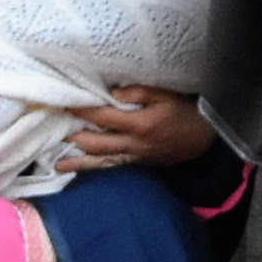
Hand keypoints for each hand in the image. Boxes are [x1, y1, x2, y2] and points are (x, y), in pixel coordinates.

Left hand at [62, 86, 214, 171]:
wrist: (207, 138)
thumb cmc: (186, 111)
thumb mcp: (167, 94)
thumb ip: (140, 91)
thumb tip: (114, 93)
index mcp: (140, 124)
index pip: (104, 116)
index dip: (83, 110)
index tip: (65, 103)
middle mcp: (134, 144)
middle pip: (97, 143)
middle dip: (75, 137)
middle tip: (54, 131)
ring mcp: (136, 157)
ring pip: (102, 162)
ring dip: (80, 163)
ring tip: (58, 164)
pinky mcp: (140, 165)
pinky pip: (114, 168)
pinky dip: (98, 169)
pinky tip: (85, 170)